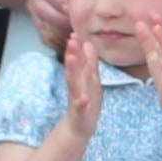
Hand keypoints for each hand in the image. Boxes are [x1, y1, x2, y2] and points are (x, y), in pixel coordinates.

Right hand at [61, 22, 103, 139]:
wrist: (79, 127)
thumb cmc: (86, 102)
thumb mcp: (90, 79)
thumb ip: (89, 62)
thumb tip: (88, 43)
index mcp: (82, 78)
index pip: (79, 60)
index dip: (77, 47)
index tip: (74, 33)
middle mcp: (78, 86)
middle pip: (75, 68)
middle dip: (73, 53)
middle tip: (71, 39)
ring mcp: (78, 98)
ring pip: (74, 83)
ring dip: (72, 71)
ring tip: (71, 59)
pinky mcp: (81, 111)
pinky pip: (81, 106)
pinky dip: (81, 102)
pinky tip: (83, 98)